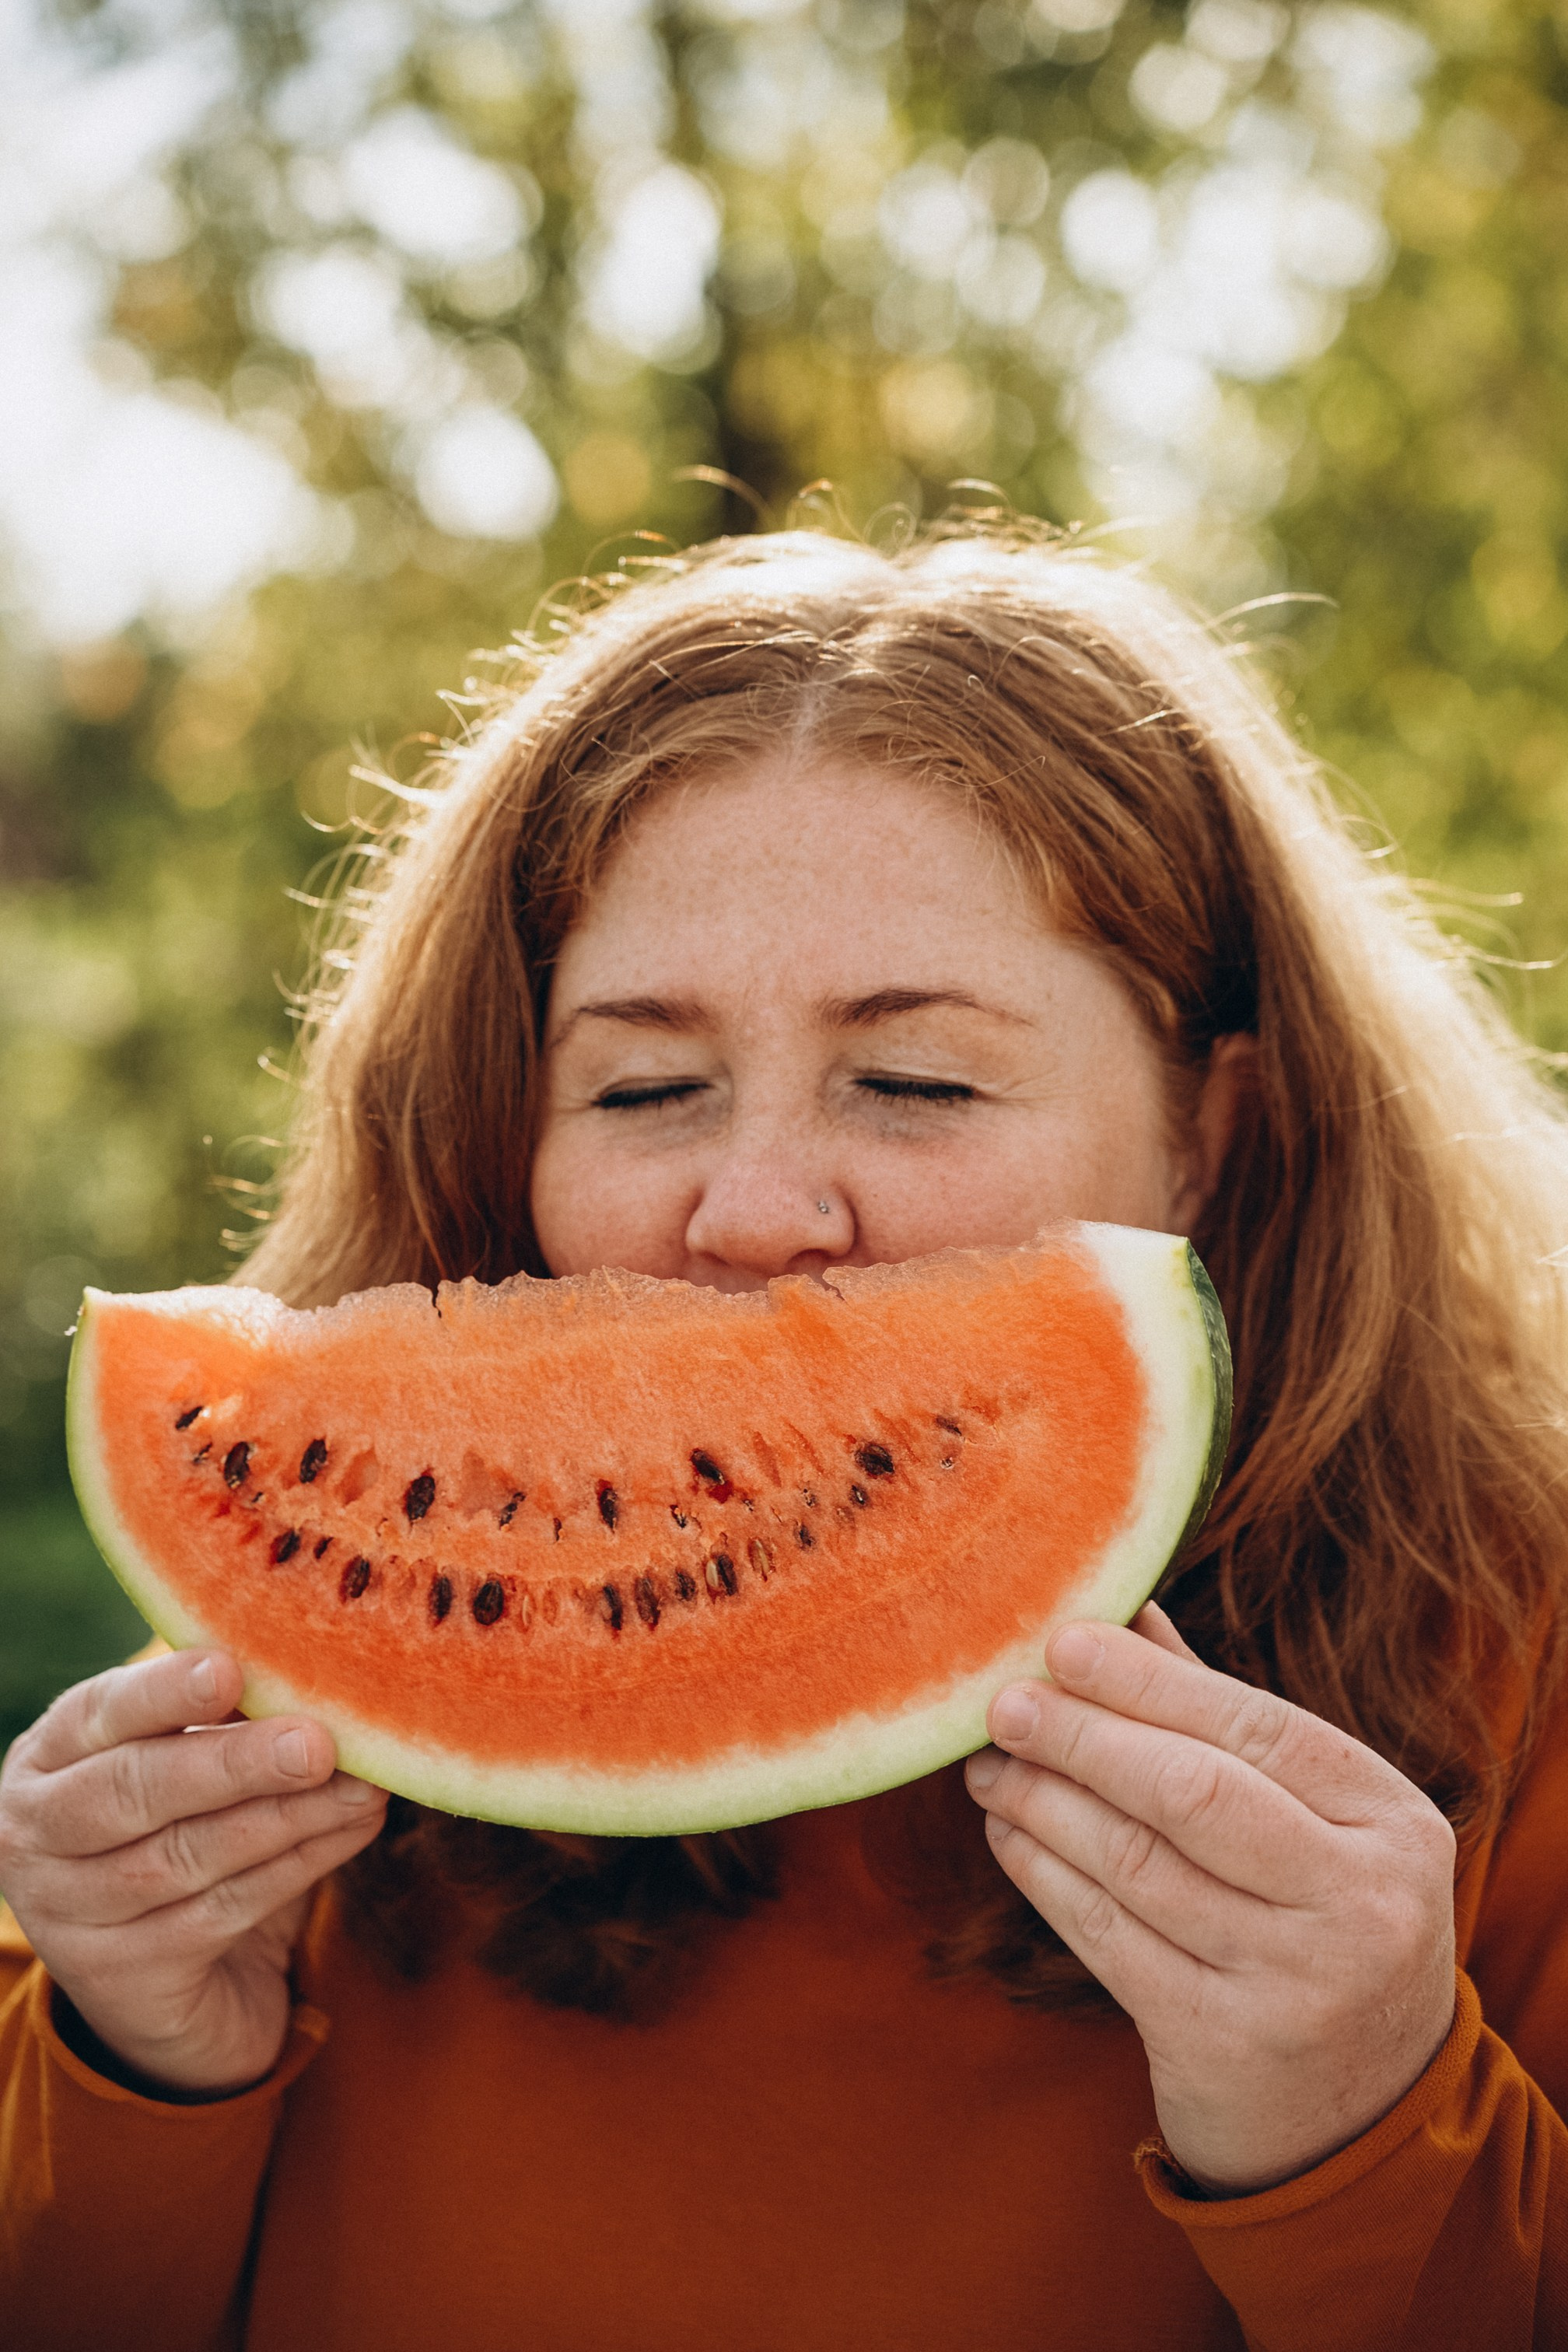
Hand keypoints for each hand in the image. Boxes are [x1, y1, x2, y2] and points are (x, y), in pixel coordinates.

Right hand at [0, 1648, 386, 2093]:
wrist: (170, 1981)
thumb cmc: (180, 1829)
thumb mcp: (184, 1766)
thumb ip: (224, 1721)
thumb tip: (309, 1674)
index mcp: (48, 1757)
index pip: (99, 1714)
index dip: (163, 1692)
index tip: (230, 1671)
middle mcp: (37, 1832)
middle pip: (133, 1791)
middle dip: (233, 1764)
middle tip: (318, 1744)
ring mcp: (68, 1912)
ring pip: (185, 1856)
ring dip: (286, 1817)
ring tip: (362, 1788)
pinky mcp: (120, 1975)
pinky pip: (220, 1912)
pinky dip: (296, 1867)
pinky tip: (350, 1832)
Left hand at [965, 1603, 1457, 2194]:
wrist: (1360, 2113)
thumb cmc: (1320, 1919)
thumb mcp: (1317, 1821)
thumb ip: (1226, 1719)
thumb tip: (1123, 1611)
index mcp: (1393, 1821)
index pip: (1255, 1725)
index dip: (1147, 1682)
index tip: (1059, 1641)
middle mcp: (1361, 1903)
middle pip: (1192, 1793)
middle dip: (1083, 1738)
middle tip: (1003, 1704)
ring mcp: (1297, 1982)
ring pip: (1137, 1864)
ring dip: (1044, 1804)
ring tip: (989, 1767)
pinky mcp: (1222, 2043)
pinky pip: (1108, 1936)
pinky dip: (1045, 1876)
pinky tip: (1009, 1836)